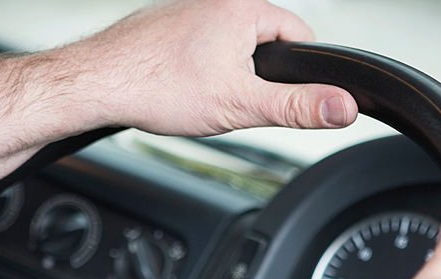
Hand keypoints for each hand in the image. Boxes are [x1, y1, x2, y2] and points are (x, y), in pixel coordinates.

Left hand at [72, 0, 358, 135]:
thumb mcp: (241, 105)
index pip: (300, 34)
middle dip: (256, 77)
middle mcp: (216, 1)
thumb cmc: (156, 87)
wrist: (97, 83)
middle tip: (233, 103)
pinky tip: (179, 91)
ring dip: (224, 75)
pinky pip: (198, 50)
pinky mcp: (165, 26)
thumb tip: (342, 106)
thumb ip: (297, 107)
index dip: (301, 73)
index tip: (288, 98)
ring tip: (199, 98)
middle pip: (263, 43)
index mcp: (243, 8)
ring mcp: (188, 10)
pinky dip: (195, 72)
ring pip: (228, 48)